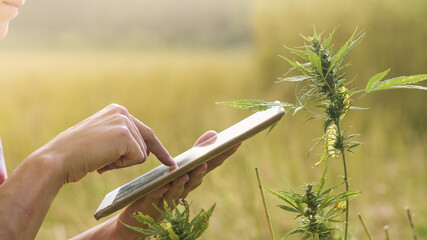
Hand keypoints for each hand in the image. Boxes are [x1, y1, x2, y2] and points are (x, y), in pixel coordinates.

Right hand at [39, 104, 174, 183]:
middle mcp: (122, 112)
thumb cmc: (76, 155)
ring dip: (123, 162)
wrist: (58, 159)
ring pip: (141, 153)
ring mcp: (124, 122)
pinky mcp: (125, 135)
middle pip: (146, 141)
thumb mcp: (102, 141)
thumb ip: (122, 142)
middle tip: (120, 162)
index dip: (157, 148)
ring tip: (100, 158)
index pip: (144, 131)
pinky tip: (104, 160)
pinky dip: (122, 165)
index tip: (170, 161)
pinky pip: (138, 158)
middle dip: (137, 157)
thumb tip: (145, 153)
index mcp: (116, 111)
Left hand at [110, 131, 239, 238]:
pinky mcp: (153, 203)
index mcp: (192, 178)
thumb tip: (212, 134)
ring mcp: (169, 197)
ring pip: (179, 190)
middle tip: (209, 160)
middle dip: (204, 169)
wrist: (141, 215)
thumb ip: (196, 153)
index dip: (223, 154)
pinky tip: (165, 183)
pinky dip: (162, 189)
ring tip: (188, 173)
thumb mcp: (181, 169)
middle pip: (197, 178)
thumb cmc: (165, 189)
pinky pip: (158, 195)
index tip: (236, 142)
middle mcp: (184, 189)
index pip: (210, 165)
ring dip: (184, 182)